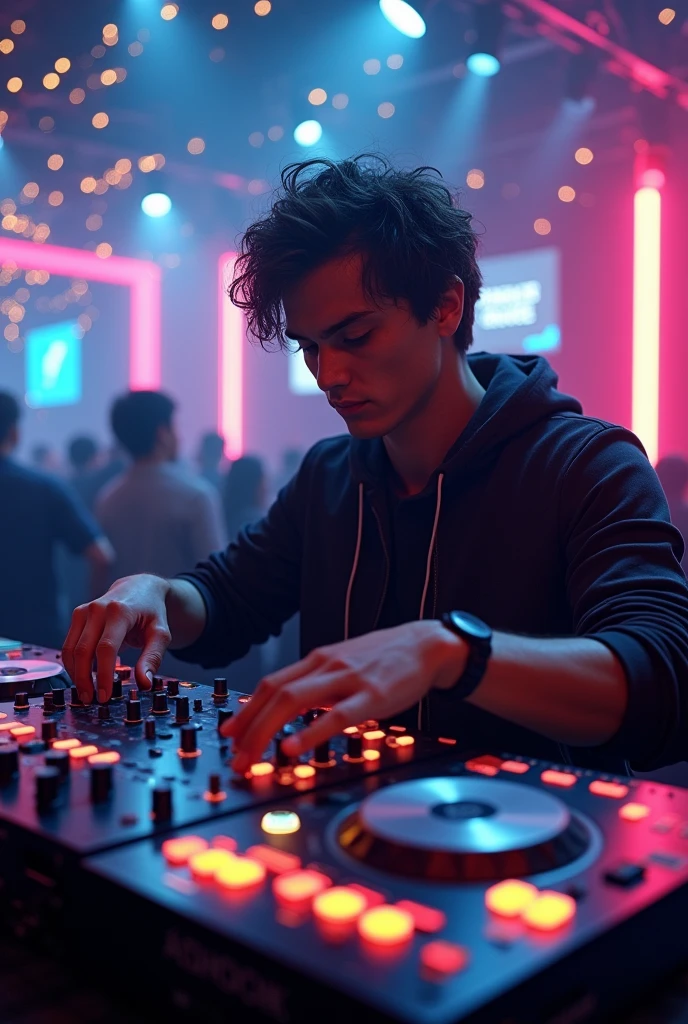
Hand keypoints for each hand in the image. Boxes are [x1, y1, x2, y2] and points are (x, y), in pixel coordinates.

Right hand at [62, 574, 171, 703]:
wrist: (140, 588)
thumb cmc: (152, 613)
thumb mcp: (161, 633)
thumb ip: (153, 657)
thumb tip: (144, 683)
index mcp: (120, 611)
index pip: (106, 648)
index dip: (103, 675)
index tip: (105, 696)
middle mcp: (98, 609)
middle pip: (83, 651)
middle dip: (84, 679)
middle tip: (91, 701)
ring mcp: (84, 611)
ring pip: (70, 649)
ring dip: (75, 674)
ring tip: (86, 693)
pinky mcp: (78, 616)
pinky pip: (68, 645)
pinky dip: (73, 664)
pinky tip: (83, 678)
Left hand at [222, 620, 466, 773]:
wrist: (427, 644)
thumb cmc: (386, 659)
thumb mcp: (345, 663)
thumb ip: (319, 682)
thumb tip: (290, 706)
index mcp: (319, 660)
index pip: (271, 684)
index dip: (246, 710)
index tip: (230, 733)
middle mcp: (326, 666)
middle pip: (275, 694)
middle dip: (249, 727)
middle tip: (235, 757)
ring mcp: (347, 679)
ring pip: (294, 701)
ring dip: (266, 731)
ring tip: (252, 757)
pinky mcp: (371, 696)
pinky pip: (335, 716)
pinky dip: (309, 732)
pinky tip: (293, 747)